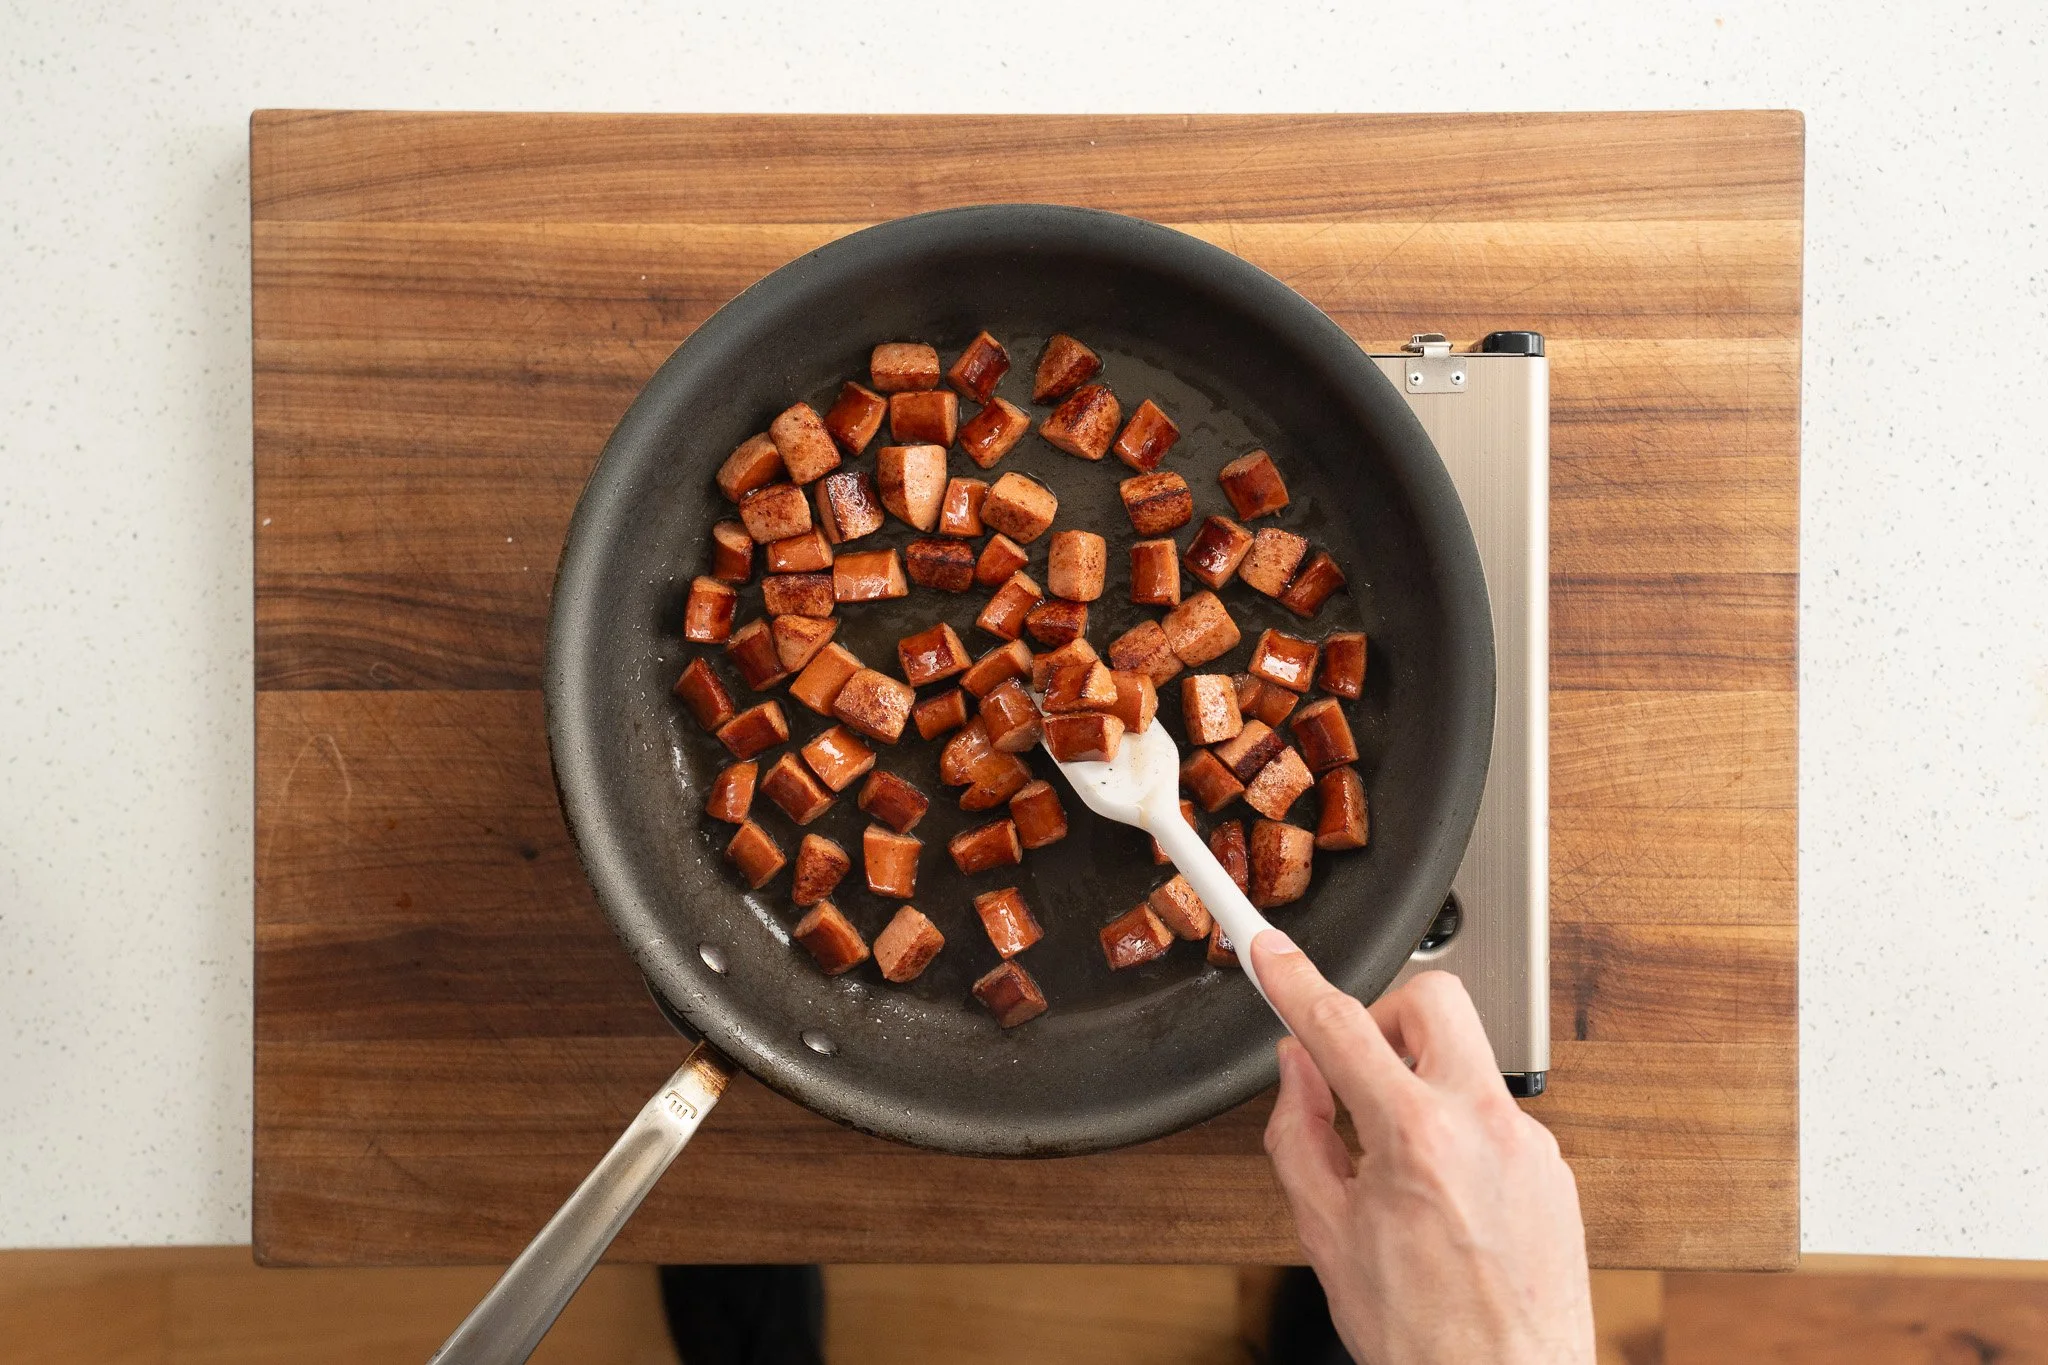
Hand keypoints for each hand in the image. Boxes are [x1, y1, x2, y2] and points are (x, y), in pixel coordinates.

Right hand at [1253, 933, 1593, 1364]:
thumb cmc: (1425, 1341)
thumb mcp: (1327, 1235)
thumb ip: (1300, 1135)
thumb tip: (1298, 1074)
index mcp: (1417, 1138)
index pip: (1340, 1026)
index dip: (1294, 980)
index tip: (1271, 951)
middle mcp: (1486, 1126)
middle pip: (1433, 998)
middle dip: (1385, 1015)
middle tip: (1358, 1065)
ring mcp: (1530, 1144)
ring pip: (1465, 1060)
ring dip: (1419, 1083)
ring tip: (1396, 1162)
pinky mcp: (1554, 1168)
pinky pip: (1493, 1114)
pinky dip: (1455, 1131)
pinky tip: (1439, 1194)